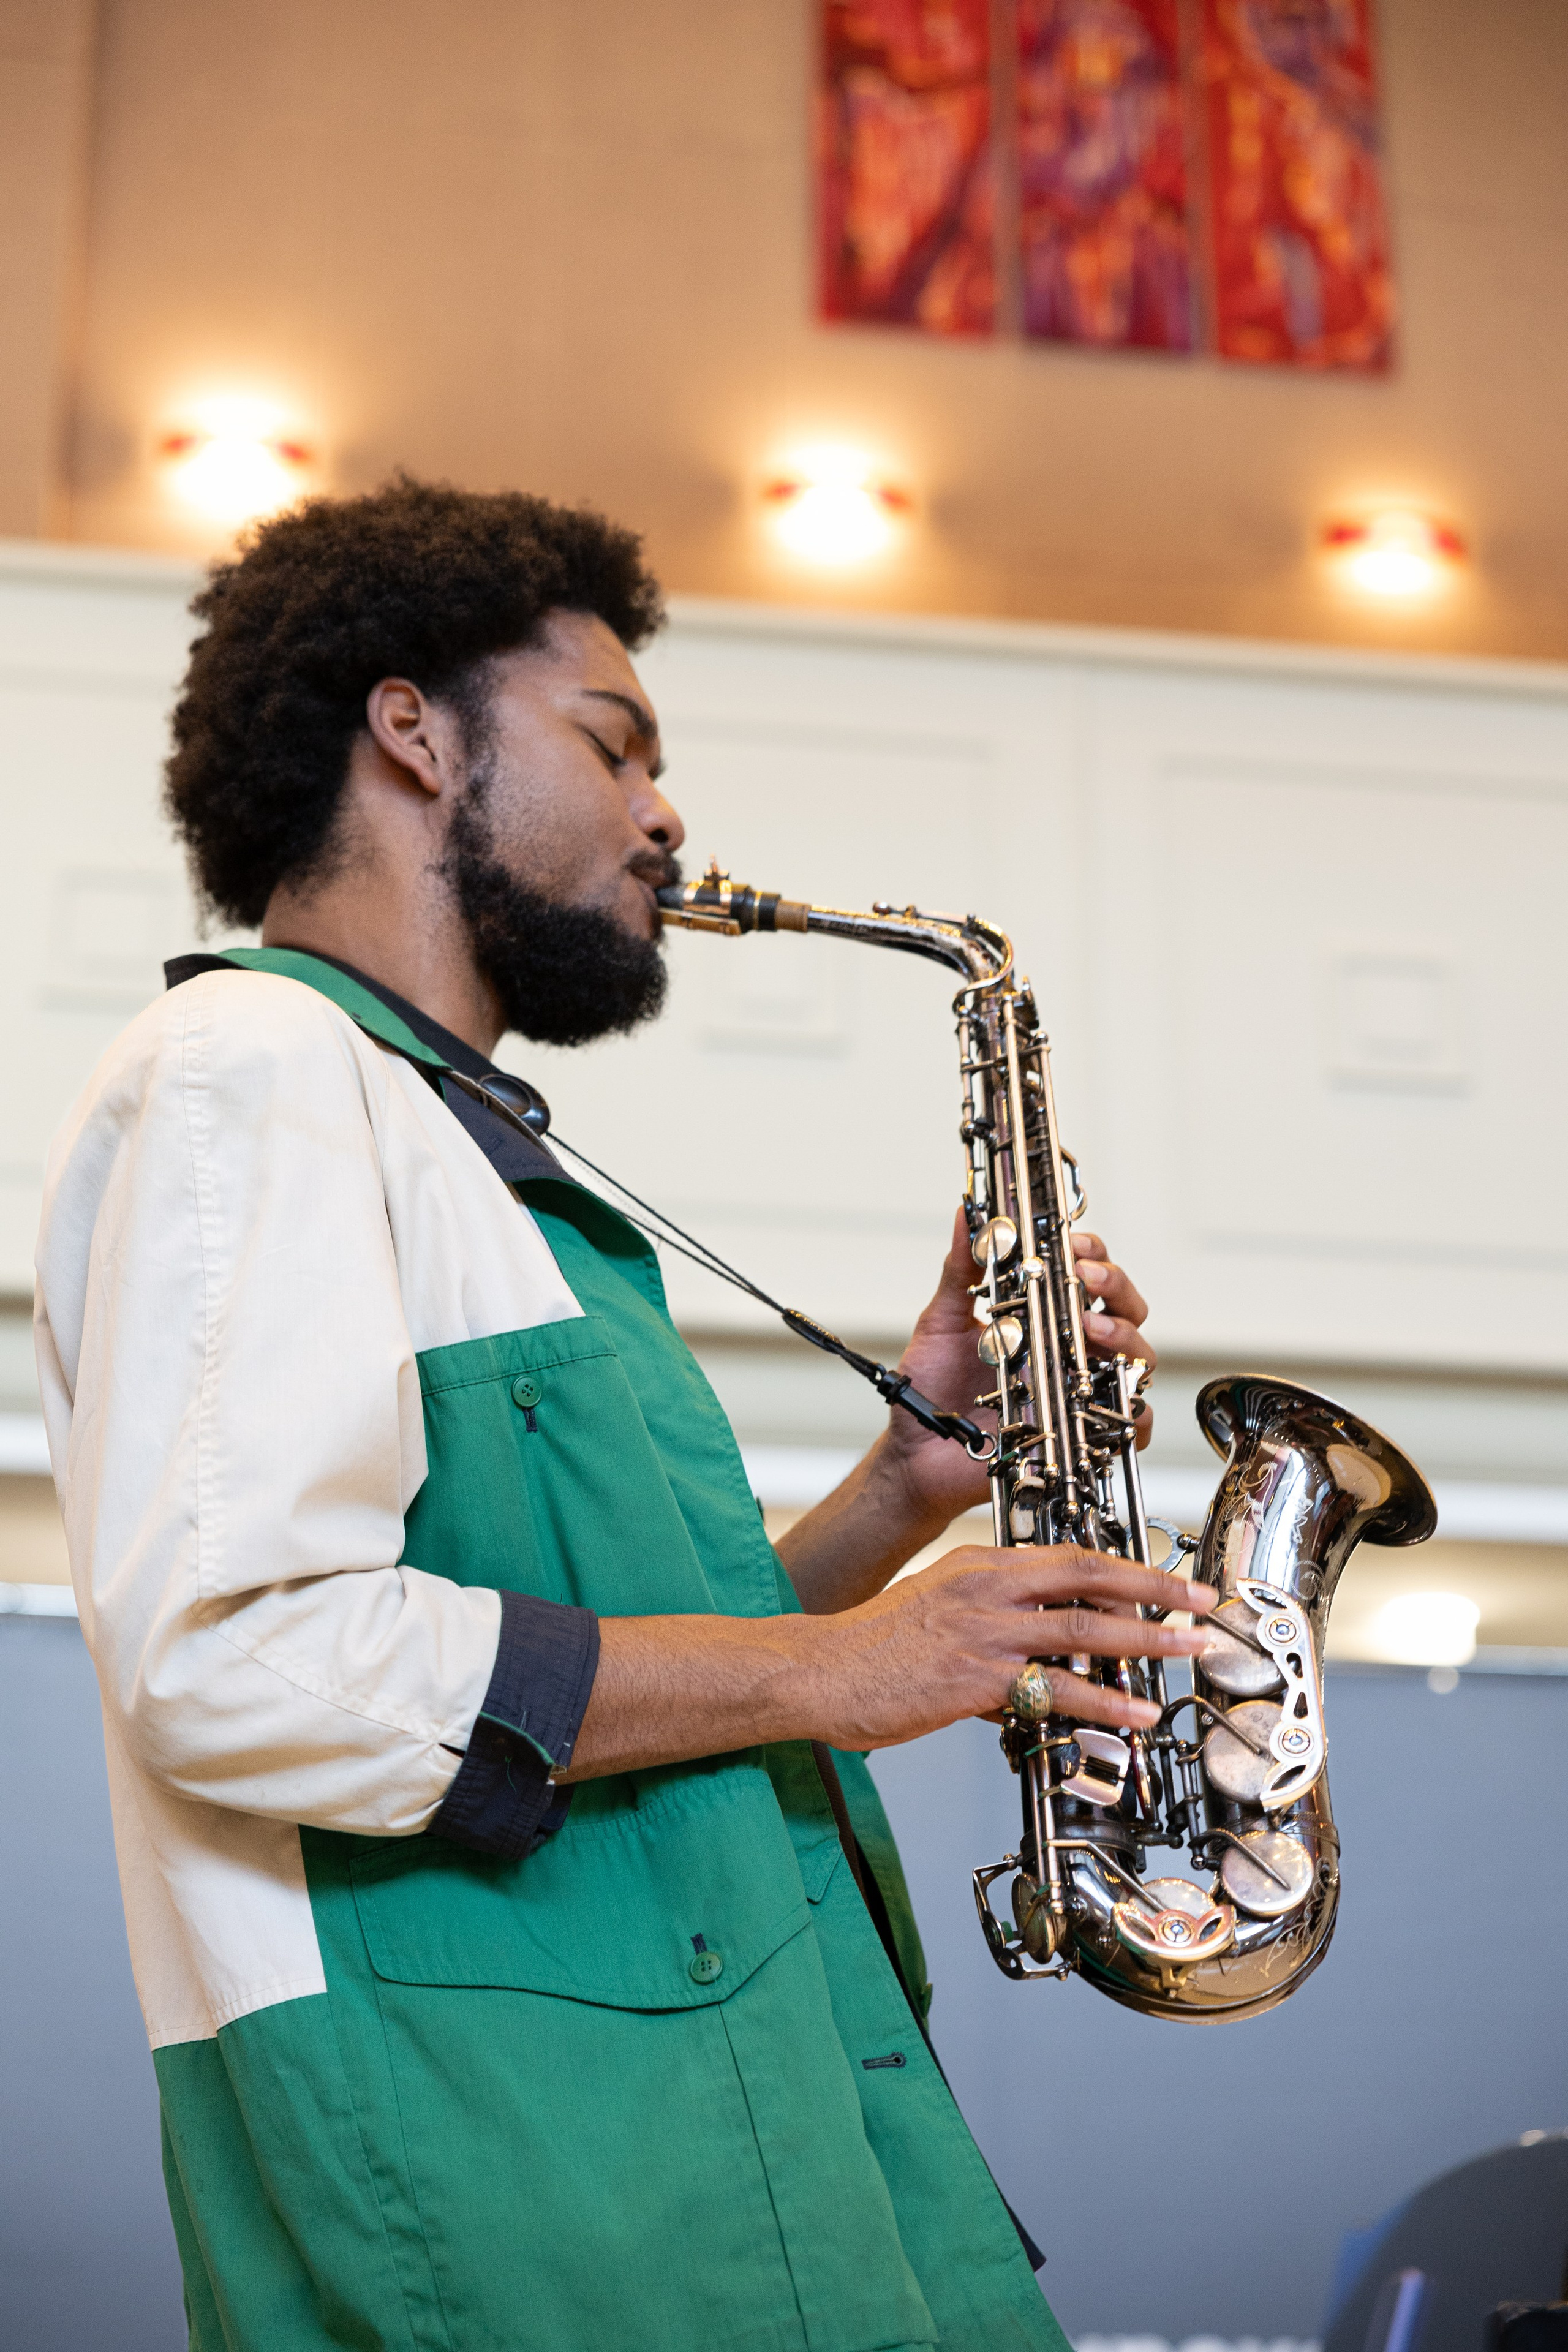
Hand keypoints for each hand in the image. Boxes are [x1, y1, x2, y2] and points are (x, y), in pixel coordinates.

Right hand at [809, 1544, 1211, 1746]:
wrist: (819, 1670)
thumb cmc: (870, 1648)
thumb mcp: (936, 1611)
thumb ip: (993, 1628)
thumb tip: (1037, 1665)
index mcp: (980, 1566)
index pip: (1068, 1556)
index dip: (1124, 1566)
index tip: (1164, 1577)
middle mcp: (987, 1588)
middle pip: (1088, 1577)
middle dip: (1154, 1587)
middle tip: (1200, 1600)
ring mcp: (984, 1631)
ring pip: (1083, 1628)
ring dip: (1145, 1639)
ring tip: (1186, 1649)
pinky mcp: (977, 1677)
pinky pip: (1055, 1687)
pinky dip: (1103, 1700)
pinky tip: (1133, 1712)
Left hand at [879, 1212, 1158, 1532]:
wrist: (917, 1455)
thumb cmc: (932, 1394)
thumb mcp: (941, 1323)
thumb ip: (959, 1271)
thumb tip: (965, 1217)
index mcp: (1042, 1320)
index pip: (1087, 1278)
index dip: (1091, 1255)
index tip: (1072, 1244)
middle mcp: (1068, 1353)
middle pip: (1124, 1309)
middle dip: (1115, 1285)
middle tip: (1087, 1278)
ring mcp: (1077, 1391)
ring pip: (1136, 1359)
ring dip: (1122, 1336)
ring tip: (1091, 1328)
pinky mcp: (1078, 1434)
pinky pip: (1130, 1426)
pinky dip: (1136, 1413)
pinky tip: (1112, 1398)